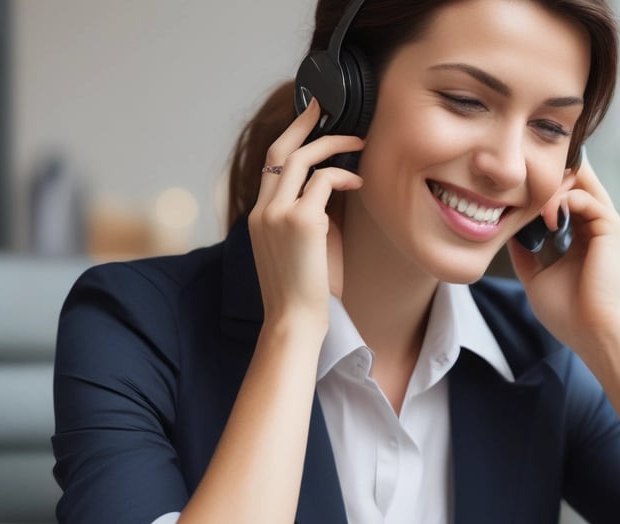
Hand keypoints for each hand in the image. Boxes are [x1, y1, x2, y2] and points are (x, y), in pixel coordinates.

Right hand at [247, 98, 365, 330]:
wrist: (295, 321)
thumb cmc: (306, 292)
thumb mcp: (305, 247)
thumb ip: (312, 214)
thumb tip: (336, 185)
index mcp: (260, 216)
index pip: (271, 165)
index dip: (290, 138)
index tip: (308, 122)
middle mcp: (264, 210)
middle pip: (281, 150)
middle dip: (305, 123)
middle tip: (326, 107)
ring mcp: (279, 213)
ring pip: (302, 159)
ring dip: (333, 145)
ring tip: (358, 142)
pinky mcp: (301, 221)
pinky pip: (324, 181)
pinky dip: (344, 176)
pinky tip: (359, 184)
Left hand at [508, 152, 619, 357]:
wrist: (592, 332)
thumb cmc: (567, 313)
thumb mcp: (535, 278)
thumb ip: (523, 253)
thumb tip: (506, 230)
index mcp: (577, 235)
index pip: (560, 196)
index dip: (536, 190)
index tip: (510, 198)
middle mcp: (592, 225)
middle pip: (570, 180)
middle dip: (542, 181)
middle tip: (518, 193)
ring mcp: (602, 223)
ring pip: (577, 181)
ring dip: (550, 189)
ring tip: (532, 207)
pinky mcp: (609, 226)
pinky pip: (584, 196)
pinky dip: (562, 201)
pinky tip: (549, 222)